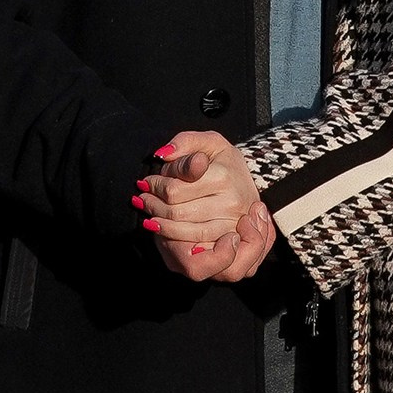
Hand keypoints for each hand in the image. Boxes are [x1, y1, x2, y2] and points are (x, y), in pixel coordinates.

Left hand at [138, 132, 272, 285]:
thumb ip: (186, 141)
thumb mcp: (209, 143)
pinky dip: (177, 243)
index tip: (146, 183)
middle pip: (177, 213)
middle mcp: (231, 204)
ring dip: (161, 227)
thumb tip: (164, 154)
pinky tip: (165, 233)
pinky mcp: (231, 245)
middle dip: (153, 207)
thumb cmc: (223, 162)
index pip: (174, 190)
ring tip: (150, 217)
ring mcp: (232, 226)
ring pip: (185, 234)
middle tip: (143, 200)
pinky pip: (198, 251)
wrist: (249, 185)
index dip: (155, 186)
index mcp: (223, 177)